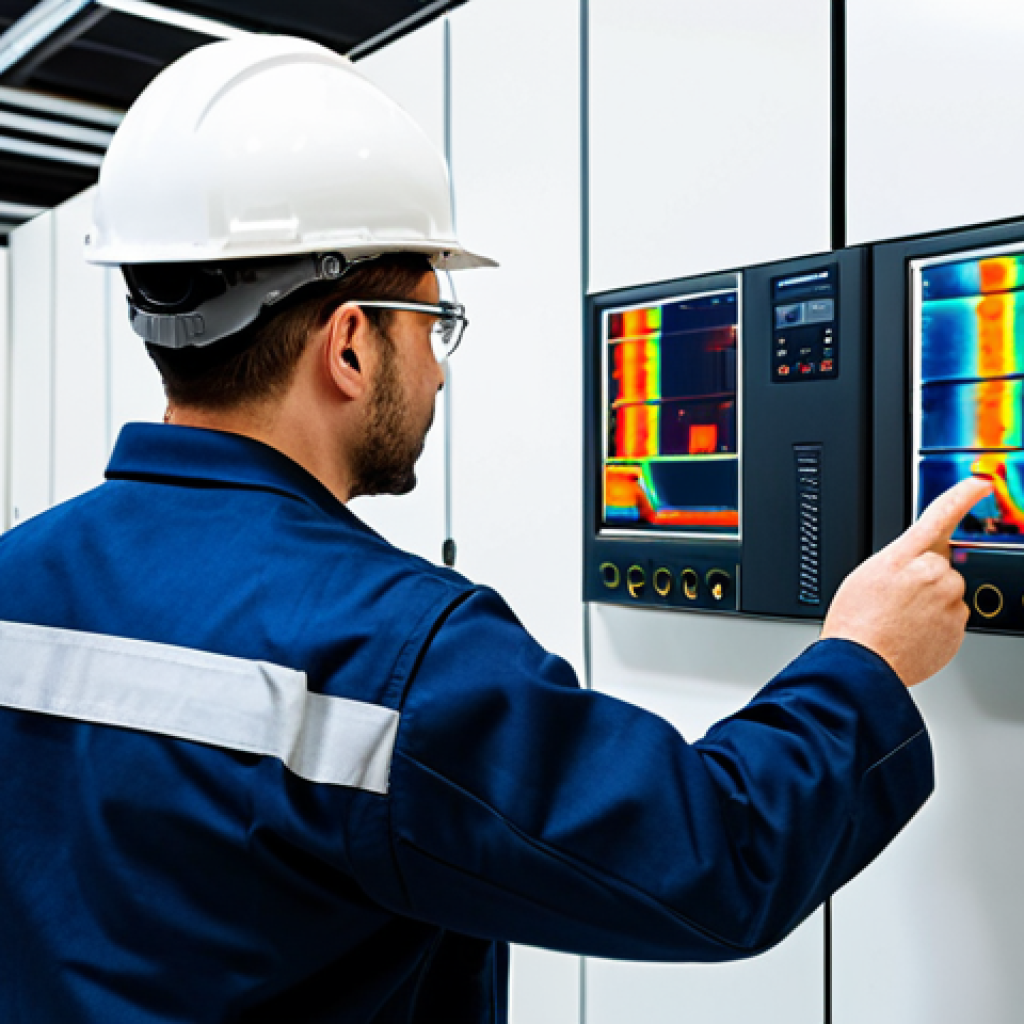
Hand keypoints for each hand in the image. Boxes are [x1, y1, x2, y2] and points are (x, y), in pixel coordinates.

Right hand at [821, 477, 993, 686]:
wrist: (862, 664)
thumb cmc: (856, 624)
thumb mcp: (867, 577)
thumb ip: (900, 562)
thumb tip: (921, 563)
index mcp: (903, 557)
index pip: (939, 516)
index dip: (962, 495)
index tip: (978, 484)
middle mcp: (932, 575)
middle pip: (940, 566)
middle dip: (925, 579)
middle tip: (897, 601)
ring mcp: (948, 601)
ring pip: (947, 593)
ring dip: (931, 603)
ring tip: (902, 621)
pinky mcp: (958, 626)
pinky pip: (951, 618)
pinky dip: (936, 625)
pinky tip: (912, 633)